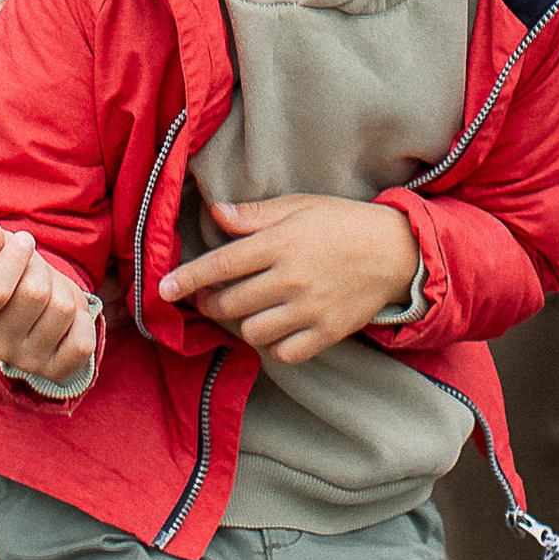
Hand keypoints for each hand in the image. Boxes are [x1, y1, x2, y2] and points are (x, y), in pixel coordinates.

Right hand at [0, 220, 98, 387]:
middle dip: (42, 268)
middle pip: (35, 293)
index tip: (23, 242)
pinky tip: (68, 317)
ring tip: (51, 291)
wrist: (29, 312)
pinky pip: (82, 342)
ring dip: (63, 289)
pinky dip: (82, 320)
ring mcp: (27, 361)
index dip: (15, 255)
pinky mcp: (56, 371)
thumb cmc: (8, 274)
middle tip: (37, 270)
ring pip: (63, 309)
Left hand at [159, 194, 420, 364]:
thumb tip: (216, 213)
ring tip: (245, 309)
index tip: (163, 289)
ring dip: (241, 323)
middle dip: (210, 302)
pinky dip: (273, 346)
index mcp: (281, 242)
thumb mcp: (299, 206)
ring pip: (252, 332)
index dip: (188, 278)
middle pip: (230, 302)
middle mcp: (291, 278)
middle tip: (208, 296)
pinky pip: (284, 353)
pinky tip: (274, 329)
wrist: (395, 252)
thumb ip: (255, 215)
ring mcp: (309, 310)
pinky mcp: (326, 334)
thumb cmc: (341, 222)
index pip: (222, 264)